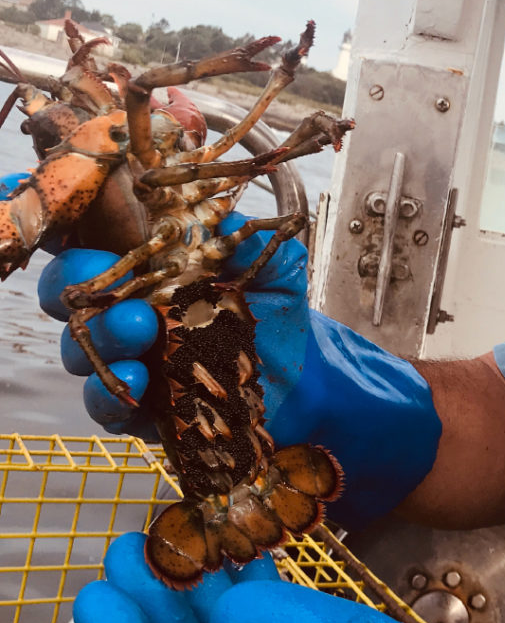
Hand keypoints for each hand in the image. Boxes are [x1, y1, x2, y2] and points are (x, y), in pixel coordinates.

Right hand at [38, 213, 440, 529]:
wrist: (311, 385)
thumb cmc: (282, 320)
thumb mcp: (276, 270)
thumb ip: (252, 238)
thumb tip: (226, 214)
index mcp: (154, 272)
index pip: (94, 251)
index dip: (77, 246)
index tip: (82, 241)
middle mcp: (134, 313)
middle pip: (74, 298)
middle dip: (86, 293)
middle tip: (130, 302)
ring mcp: (136, 361)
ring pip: (85, 351)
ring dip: (102, 345)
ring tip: (140, 339)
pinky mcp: (146, 408)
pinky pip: (107, 404)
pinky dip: (111, 395)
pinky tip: (135, 387)